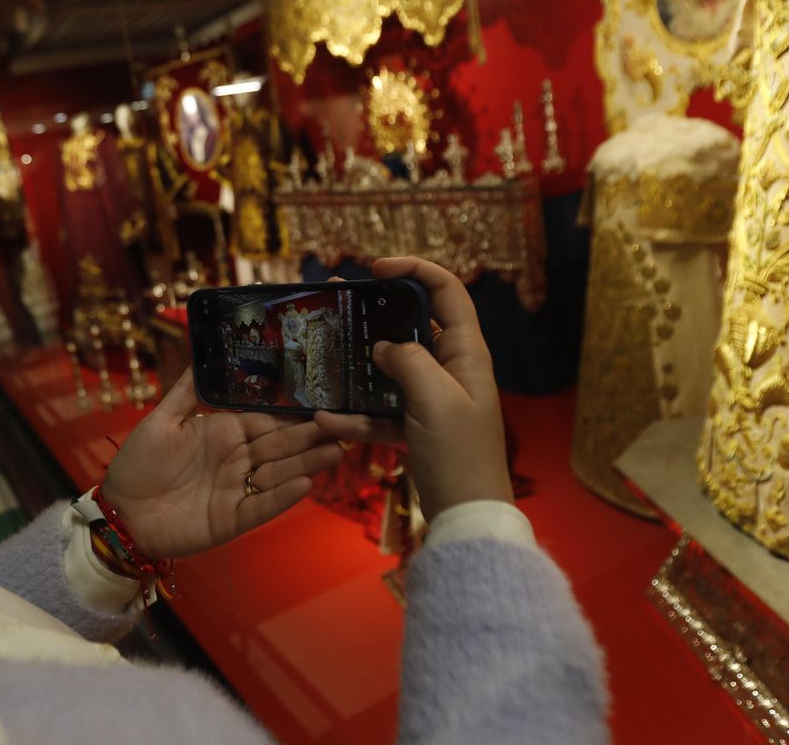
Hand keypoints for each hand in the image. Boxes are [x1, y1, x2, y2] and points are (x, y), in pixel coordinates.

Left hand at [101, 370, 344, 559]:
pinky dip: (281, 497)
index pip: (266, 420)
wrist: (119, 513)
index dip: (292, 413)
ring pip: (278, 474)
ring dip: (307, 464)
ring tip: (335, 452)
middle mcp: (236, 460)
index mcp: (223, 432)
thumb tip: (203, 350)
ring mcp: (236, 490)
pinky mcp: (232, 520)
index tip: (322, 401)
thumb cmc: (137, 464)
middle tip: (344, 426)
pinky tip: (304, 484)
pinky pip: (261, 507)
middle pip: (280, 446)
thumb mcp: (160, 420)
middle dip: (311, 437)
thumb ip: (187, 390)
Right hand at [314, 257, 512, 515]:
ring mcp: (431, 399)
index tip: (375, 269)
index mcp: (466, 353)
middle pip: (412, 325)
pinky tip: (327, 421)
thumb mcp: (434, 400)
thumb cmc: (459, 454)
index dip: (415, 269)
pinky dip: (356, 416)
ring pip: (390, 369)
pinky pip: (380, 412)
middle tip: (336, 304)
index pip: (447, 291)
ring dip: (357, 366)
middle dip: (374, 314)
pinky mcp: (415, 428)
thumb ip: (407, 361)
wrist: (467, 518)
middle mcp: (450, 369)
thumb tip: (383, 348)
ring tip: (321, 354)